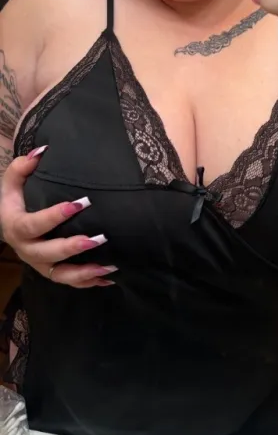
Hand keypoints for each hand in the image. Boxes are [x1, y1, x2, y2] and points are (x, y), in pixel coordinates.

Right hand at [0, 147, 115, 287]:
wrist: (8, 224)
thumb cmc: (15, 200)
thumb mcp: (12, 182)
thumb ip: (22, 167)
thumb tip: (42, 152)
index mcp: (15, 226)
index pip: (32, 224)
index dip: (54, 216)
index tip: (80, 203)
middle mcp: (26, 249)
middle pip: (47, 254)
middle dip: (72, 248)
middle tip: (98, 238)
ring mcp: (40, 264)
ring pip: (60, 275)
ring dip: (85, 272)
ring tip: (109, 266)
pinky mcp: (52, 272)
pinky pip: (70, 282)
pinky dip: (89, 281)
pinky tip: (110, 277)